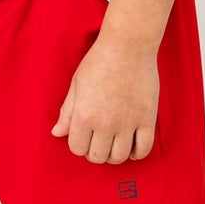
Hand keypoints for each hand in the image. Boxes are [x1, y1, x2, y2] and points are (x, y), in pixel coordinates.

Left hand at [50, 34, 158, 163]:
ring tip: (114, 144)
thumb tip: (57, 133)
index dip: (79, 145)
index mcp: (84, 115)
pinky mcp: (147, 119)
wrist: (128, 46)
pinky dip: (136, 154)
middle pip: (97, 156)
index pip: (77, 148)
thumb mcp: (76, 85)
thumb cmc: (99, 61)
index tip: (84, 137)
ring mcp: (128, 122)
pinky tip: (131, 147)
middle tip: (99, 141)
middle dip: (95, 152)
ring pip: (119, 157)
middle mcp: (105, 123)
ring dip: (114, 155)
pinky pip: (143, 149)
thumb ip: (67, 112)